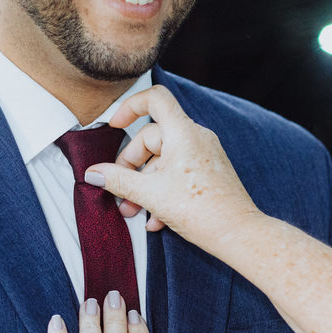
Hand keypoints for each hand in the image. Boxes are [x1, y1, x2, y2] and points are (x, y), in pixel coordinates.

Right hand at [88, 86, 262, 248]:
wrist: (238, 234)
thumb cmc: (202, 211)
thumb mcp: (150, 194)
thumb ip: (118, 180)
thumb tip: (93, 174)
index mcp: (183, 133)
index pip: (155, 98)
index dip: (130, 106)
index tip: (115, 125)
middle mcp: (196, 138)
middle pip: (152, 138)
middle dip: (131, 167)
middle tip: (120, 193)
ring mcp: (204, 154)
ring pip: (163, 160)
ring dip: (144, 185)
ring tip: (134, 212)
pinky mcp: (208, 172)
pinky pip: (178, 172)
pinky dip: (163, 190)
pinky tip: (155, 219)